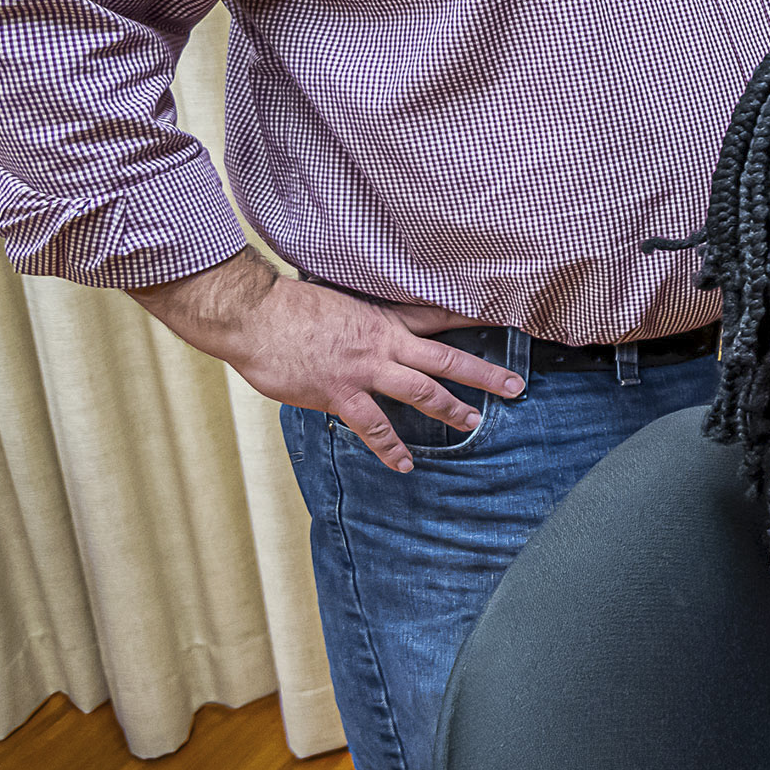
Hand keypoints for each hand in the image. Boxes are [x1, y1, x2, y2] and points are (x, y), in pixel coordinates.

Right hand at [129, 255, 521, 473]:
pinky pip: (373, 426)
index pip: (439, 316)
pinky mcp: (339, 393)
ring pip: (421, 392)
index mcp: (383, 318)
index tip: (507, 321)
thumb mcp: (336, 304)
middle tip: (515, 386)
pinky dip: (390, 448)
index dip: (475, 318)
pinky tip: (405, 465)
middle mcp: (383, 342)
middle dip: (484, 374)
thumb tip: (368, 335)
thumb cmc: (287, 307)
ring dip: (451, 409)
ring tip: (474, 424)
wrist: (253, 314)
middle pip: (446, 359)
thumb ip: (360, 322)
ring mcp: (364, 369)